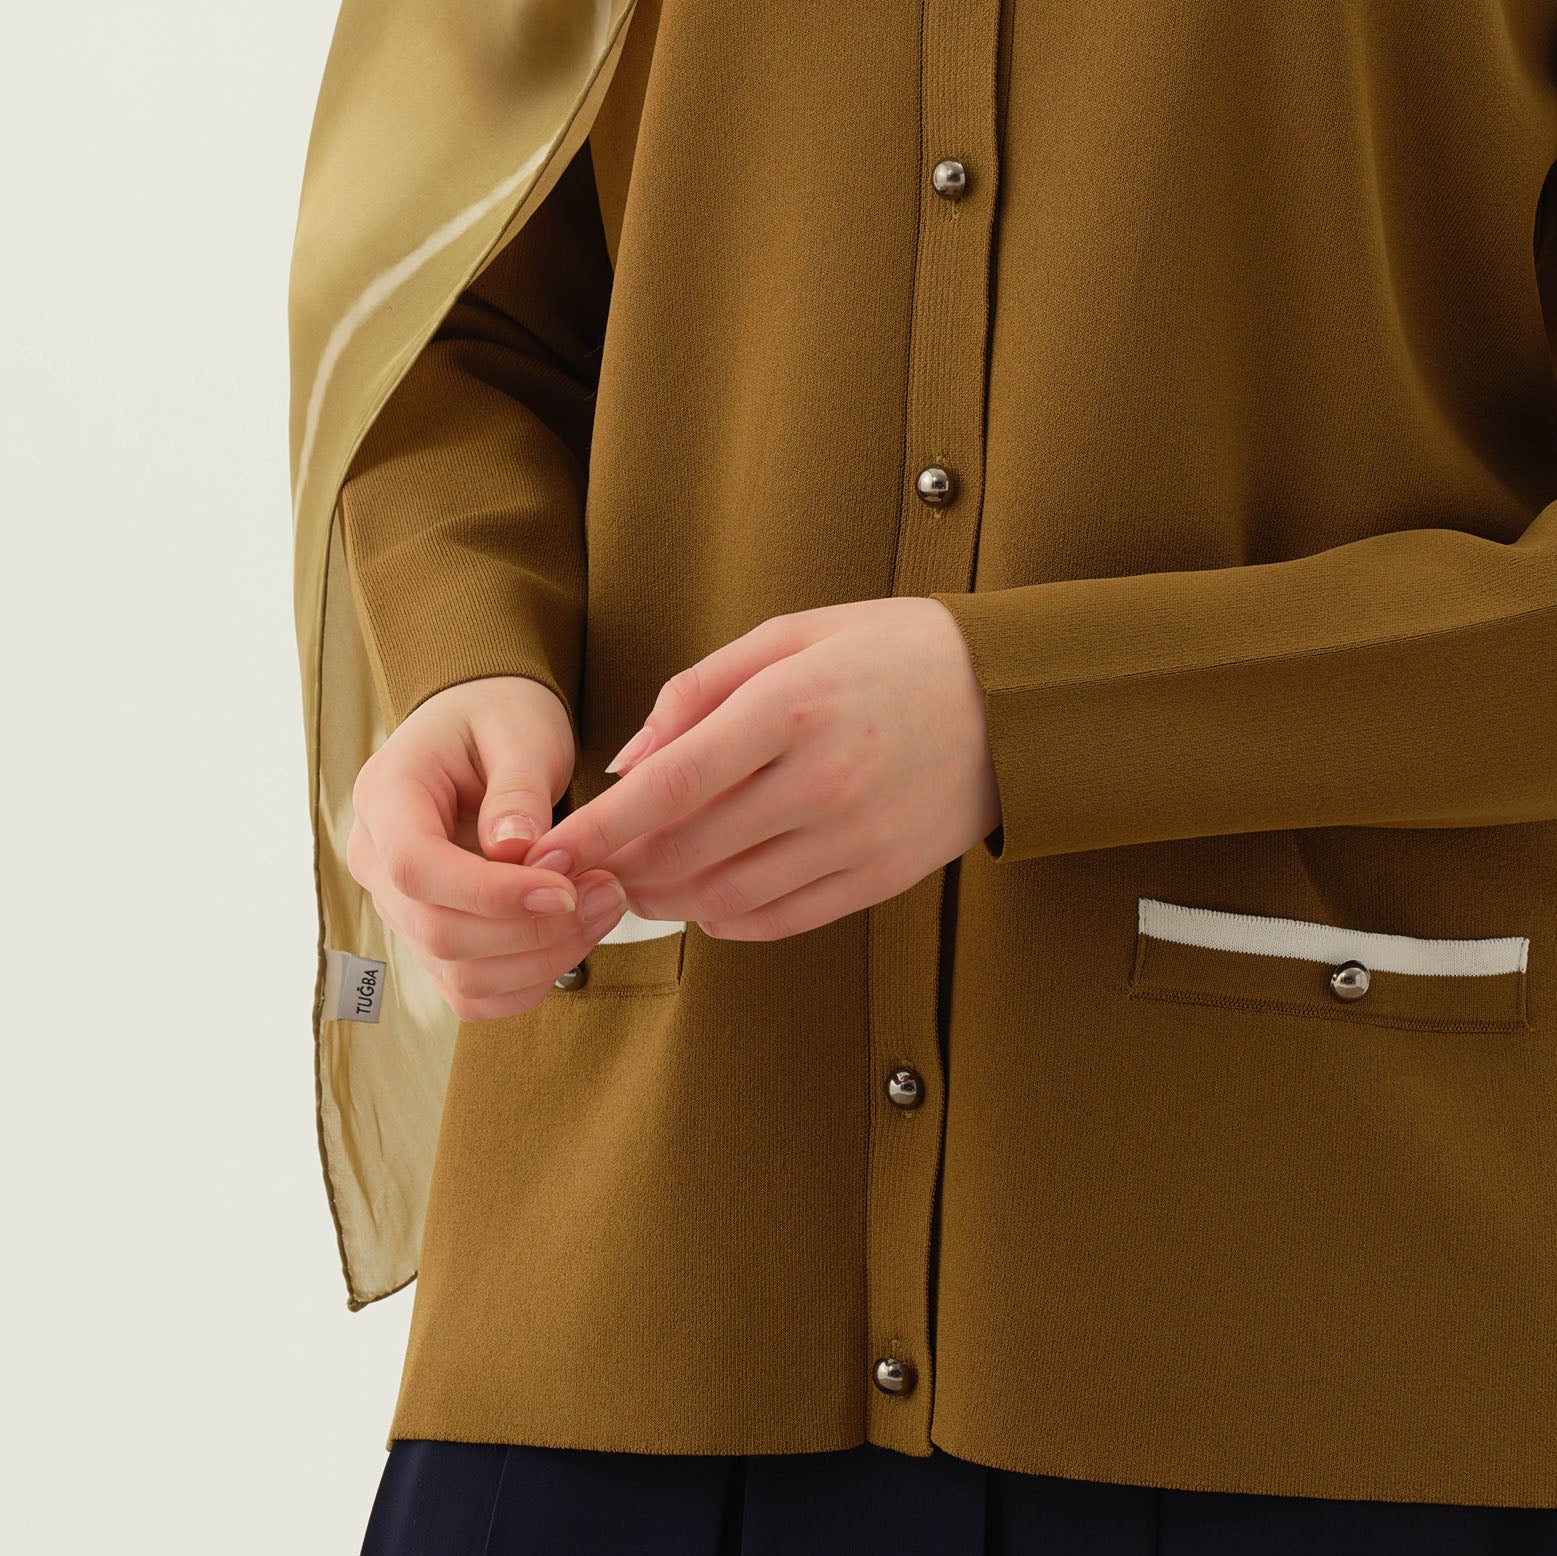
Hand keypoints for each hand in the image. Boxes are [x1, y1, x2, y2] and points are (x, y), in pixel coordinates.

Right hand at [345, 674, 626, 1020]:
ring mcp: (399, 907)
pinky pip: (471, 991)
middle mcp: (377, 861)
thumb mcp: (519, 729)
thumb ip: (518, 787)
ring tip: (605, 905)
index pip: (417, 866)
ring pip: (458, 974)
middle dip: (533, 929)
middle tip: (609, 892)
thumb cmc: (499, 715)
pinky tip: (575, 935)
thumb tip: (516, 851)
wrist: (483, 728)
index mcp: (385, 797)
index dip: (491, 893)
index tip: (566, 888)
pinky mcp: (432, 939)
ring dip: (541, 959)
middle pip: (438, 932)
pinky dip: (529, 980)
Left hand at [526, 599, 998, 944]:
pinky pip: (779, 919)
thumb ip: (698, 691)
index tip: (546, 850)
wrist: (1010, 699)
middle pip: (687, 851)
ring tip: (641, 880)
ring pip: (725, 896)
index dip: (599, 827)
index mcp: (792, 707)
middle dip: (620, 868)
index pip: (671, 785)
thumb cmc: (889, 652)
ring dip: (667, 898)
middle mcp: (822, 780)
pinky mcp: (880, 878)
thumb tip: (625, 763)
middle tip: (584, 866)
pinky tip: (707, 895)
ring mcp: (854, 837)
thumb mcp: (791, 636)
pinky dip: (726, 918)